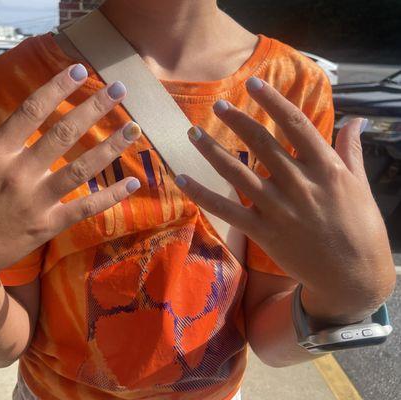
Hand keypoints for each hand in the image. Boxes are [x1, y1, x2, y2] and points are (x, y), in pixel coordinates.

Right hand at [0, 64, 140, 289]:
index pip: (30, 111)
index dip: (56, 88)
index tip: (78, 71)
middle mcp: (18, 174)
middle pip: (63, 134)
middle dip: (93, 108)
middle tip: (120, 89)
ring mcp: (35, 201)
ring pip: (80, 169)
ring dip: (110, 147)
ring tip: (135, 128)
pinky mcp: (47, 226)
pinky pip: (84, 209)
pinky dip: (109, 196)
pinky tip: (132, 183)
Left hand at [176, 77, 395, 322]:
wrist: (353, 277)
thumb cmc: (361, 229)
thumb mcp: (360, 186)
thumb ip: (350, 151)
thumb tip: (355, 120)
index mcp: (326, 168)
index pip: (295, 125)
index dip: (272, 101)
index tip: (252, 84)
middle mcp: (299, 183)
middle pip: (261, 143)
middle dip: (236, 120)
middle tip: (217, 105)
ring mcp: (278, 208)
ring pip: (237, 173)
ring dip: (212, 150)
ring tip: (193, 132)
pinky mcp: (263, 232)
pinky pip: (226, 210)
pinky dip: (202, 195)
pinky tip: (182, 179)